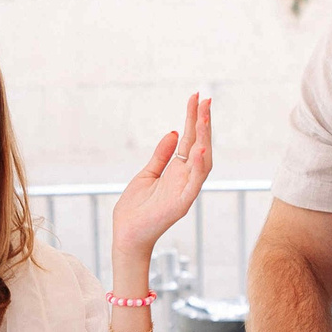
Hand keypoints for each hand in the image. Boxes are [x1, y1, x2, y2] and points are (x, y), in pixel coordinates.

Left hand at [111, 93, 211, 270]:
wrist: (126, 235)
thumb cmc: (135, 209)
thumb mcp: (147, 174)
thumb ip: (161, 155)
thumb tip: (174, 132)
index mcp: (177, 171)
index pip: (189, 140)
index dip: (193, 118)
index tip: (196, 97)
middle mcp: (185, 178)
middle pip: (200, 145)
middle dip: (203, 122)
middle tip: (205, 99)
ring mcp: (185, 190)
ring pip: (202, 161)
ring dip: (205, 139)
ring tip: (204, 116)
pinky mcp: (181, 204)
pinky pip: (195, 183)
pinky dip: (200, 167)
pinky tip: (201, 149)